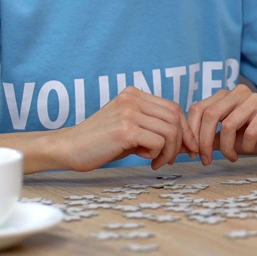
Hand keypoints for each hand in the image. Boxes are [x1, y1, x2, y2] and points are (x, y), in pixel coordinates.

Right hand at [61, 86, 195, 170]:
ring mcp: (128, 112)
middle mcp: (132, 98)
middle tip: (171, 158)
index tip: (185, 147)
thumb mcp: (132, 129)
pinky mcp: (125, 129)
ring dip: (169, 151)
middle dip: (181, 141)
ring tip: (156, 161)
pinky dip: (158, 154)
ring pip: (170, 130)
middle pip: (175, 117)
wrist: (68, 149)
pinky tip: (145, 159)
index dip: (184, 129)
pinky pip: (158, 141)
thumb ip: (155, 128)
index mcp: (134, 94)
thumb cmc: (102, 142)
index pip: (173, 108)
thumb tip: (188, 141)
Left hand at [188, 85, 256, 165]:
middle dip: (204, 142)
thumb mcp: (227, 138)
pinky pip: (250, 130)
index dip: (192, 132)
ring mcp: (255, 98)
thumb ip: (209, 138)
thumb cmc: (255, 135)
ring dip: (226, 147)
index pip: (198, 109)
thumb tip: (186, 147)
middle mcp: (238, 92)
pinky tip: (250, 149)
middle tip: (206, 160)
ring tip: (231, 157)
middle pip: (210, 115)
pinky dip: (247, 145)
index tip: (193, 153)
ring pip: (228, 124)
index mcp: (225, 96)